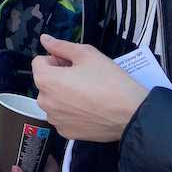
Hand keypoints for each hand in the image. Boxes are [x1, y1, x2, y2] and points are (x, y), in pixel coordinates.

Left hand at [32, 34, 148, 141]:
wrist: (132, 115)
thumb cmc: (110, 82)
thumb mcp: (87, 54)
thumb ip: (61, 46)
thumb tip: (45, 39)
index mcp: (45, 80)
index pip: (39, 62)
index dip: (57, 58)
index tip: (74, 63)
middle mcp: (44, 101)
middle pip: (45, 81)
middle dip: (59, 76)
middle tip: (83, 77)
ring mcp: (55, 119)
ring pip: (53, 99)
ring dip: (63, 94)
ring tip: (87, 93)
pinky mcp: (66, 132)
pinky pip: (62, 116)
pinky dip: (71, 111)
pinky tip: (89, 108)